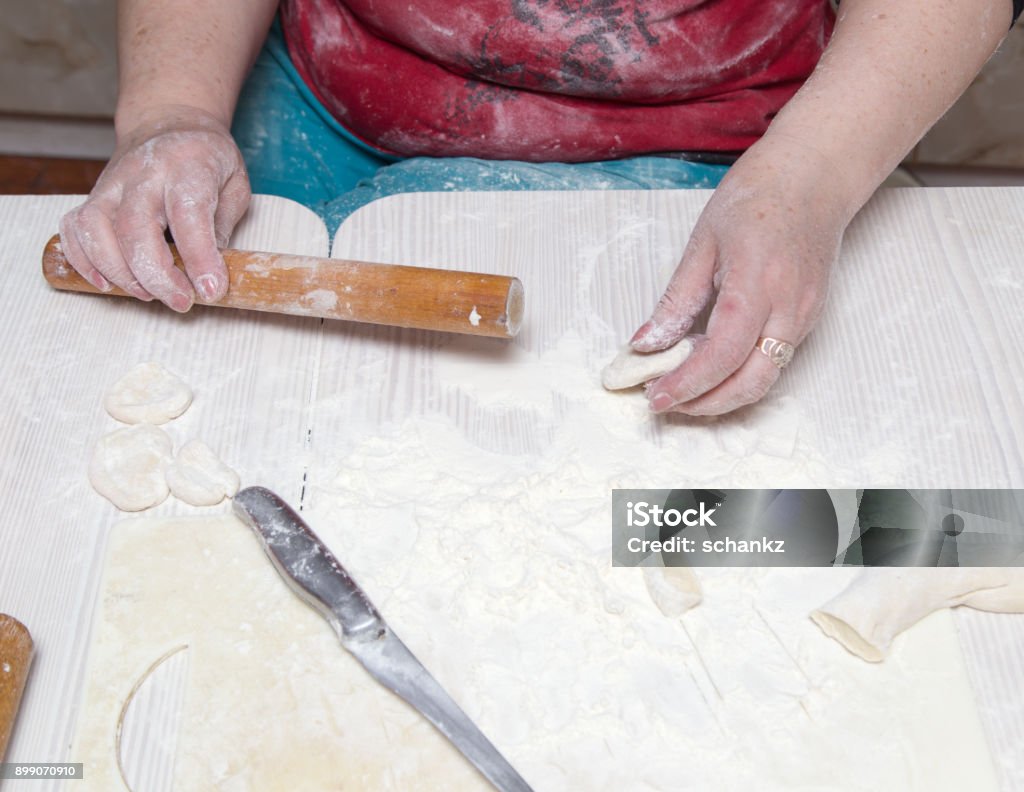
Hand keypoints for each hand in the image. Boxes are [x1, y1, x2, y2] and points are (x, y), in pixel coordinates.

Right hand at [59, 105, 249, 311]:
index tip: (211, 291)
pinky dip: (83, 261)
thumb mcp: (235, 183)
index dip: (199, 258)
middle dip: (157, 276)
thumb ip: (224, 225)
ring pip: (96, 230)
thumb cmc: (206, 158)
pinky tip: (107, 282)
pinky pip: (74, 229)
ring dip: (119, 273)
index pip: (188, 215)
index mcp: (187, 166)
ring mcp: (112, 184)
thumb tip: (211, 272)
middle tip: (181, 302)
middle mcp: (143, 174)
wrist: (168, 123)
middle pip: (135, 228)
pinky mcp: (93, 196)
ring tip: (148, 295)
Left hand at [631, 137, 853, 414]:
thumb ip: (676, 300)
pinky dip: (740, 376)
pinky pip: (775, 362)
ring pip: (765, 380)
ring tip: (682, 391)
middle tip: (663, 402)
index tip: (653, 396)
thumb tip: (645, 343)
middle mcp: (789, 308)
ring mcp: (805, 316)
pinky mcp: (809, 319)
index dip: (685, 384)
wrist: (814, 175)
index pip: (720, 355)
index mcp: (756, 284)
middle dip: (703, 404)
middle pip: (749, 383)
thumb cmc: (758, 197)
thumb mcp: (703, 243)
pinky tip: (710, 368)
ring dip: (722, 396)